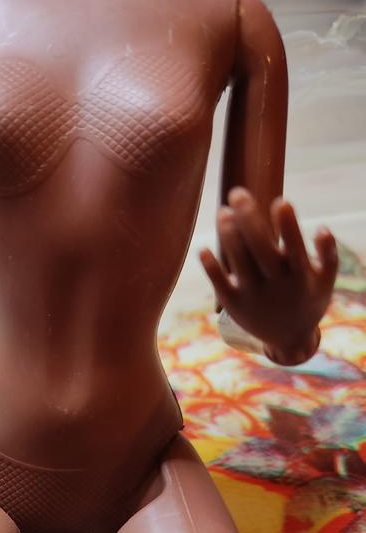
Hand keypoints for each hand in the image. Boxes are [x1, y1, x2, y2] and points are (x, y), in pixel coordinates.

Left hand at [200, 188, 337, 365]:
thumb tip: (323, 227)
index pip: (294, 246)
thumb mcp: (326, 281)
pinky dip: (211, 267)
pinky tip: (203, 249)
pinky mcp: (234, 304)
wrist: (289, 340)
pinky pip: (220, 283)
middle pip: (260, 247)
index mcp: (300, 275)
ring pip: (239, 261)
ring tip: (223, 212)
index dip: (288, 225)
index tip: (280, 201)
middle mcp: (276, 284)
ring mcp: (253, 294)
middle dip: (249, 218)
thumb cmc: (308, 300)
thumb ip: (329, 254)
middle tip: (238, 192)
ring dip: (229, 235)